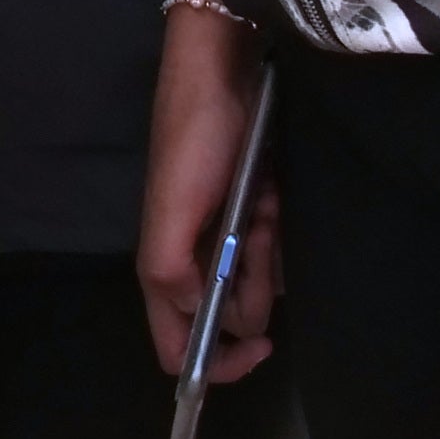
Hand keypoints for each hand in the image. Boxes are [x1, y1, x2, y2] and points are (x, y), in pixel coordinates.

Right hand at [138, 1, 280, 383]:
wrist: (224, 74)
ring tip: (261, 202)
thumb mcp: (171, 208)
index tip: (256, 345)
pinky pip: (273, 249)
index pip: (179, 351)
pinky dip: (276, 227)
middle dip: (254, 286)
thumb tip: (201, 316)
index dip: (214, 365)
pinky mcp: (249, 215)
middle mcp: (193, 263)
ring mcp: (223, 240)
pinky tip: (269, 192)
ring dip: (267, 252)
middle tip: (256, 233)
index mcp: (163, 270)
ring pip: (258, 284)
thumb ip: (171, 270)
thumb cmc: (193, 140)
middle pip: (231, 319)